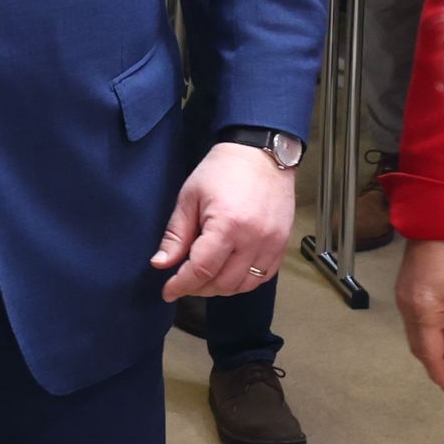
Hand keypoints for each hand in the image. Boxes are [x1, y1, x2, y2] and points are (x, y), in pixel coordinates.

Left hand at [152, 141, 292, 302]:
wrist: (260, 153)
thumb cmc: (223, 170)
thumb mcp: (190, 197)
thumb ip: (176, 235)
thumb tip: (161, 264)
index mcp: (227, 224)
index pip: (201, 270)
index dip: (181, 285)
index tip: (168, 291)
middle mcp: (253, 238)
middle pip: (223, 283)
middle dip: (198, 288)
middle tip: (184, 281)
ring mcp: (271, 243)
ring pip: (244, 285)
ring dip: (221, 288)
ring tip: (205, 277)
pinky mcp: (282, 244)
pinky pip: (263, 277)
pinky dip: (244, 281)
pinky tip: (229, 272)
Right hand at [394, 235, 443, 397]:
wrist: (435, 217)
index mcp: (422, 310)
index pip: (431, 354)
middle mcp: (407, 307)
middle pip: (420, 348)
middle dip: (441, 367)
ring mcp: (404, 297)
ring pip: (418, 336)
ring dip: (439, 350)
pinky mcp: (407, 288)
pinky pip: (417, 322)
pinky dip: (433, 335)